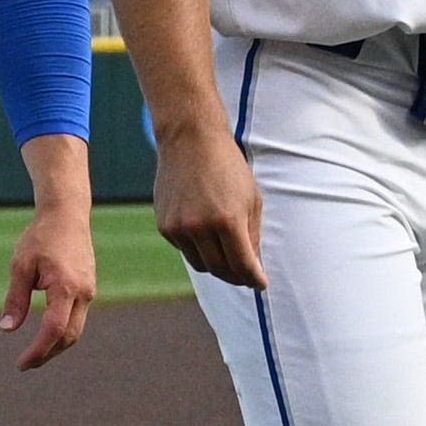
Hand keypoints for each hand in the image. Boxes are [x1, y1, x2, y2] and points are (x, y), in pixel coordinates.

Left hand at [0, 202, 99, 369]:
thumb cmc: (41, 237)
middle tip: (25, 364)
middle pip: (69, 336)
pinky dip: (63, 331)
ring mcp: (89, 291)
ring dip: (56, 345)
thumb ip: (16, 299)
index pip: (54, 329)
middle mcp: (84, 293)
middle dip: (48, 353)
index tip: (22, 363)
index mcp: (66, 287)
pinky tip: (47, 335)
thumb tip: (8, 329)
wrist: (67, 215)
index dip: (38, 350)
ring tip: (34, 354)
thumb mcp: (20, 266)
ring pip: (76, 329)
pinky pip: (78, 317)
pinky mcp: (89, 288)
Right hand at [149, 126, 265, 289]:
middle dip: (236, 276)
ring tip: (227, 257)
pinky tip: (206, 234)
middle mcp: (201, 228)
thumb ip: (252, 235)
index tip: (261, 284)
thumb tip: (252, 265)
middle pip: (220, 270)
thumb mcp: (251, 199)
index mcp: (228, 220)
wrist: (191, 141)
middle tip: (246, 276)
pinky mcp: (165, 226)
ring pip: (200, 264)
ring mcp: (179, 228)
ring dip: (216, 265)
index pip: (242, 265)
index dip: (254, 279)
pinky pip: (185, 250)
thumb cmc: (228, 167)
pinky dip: (198, 249)